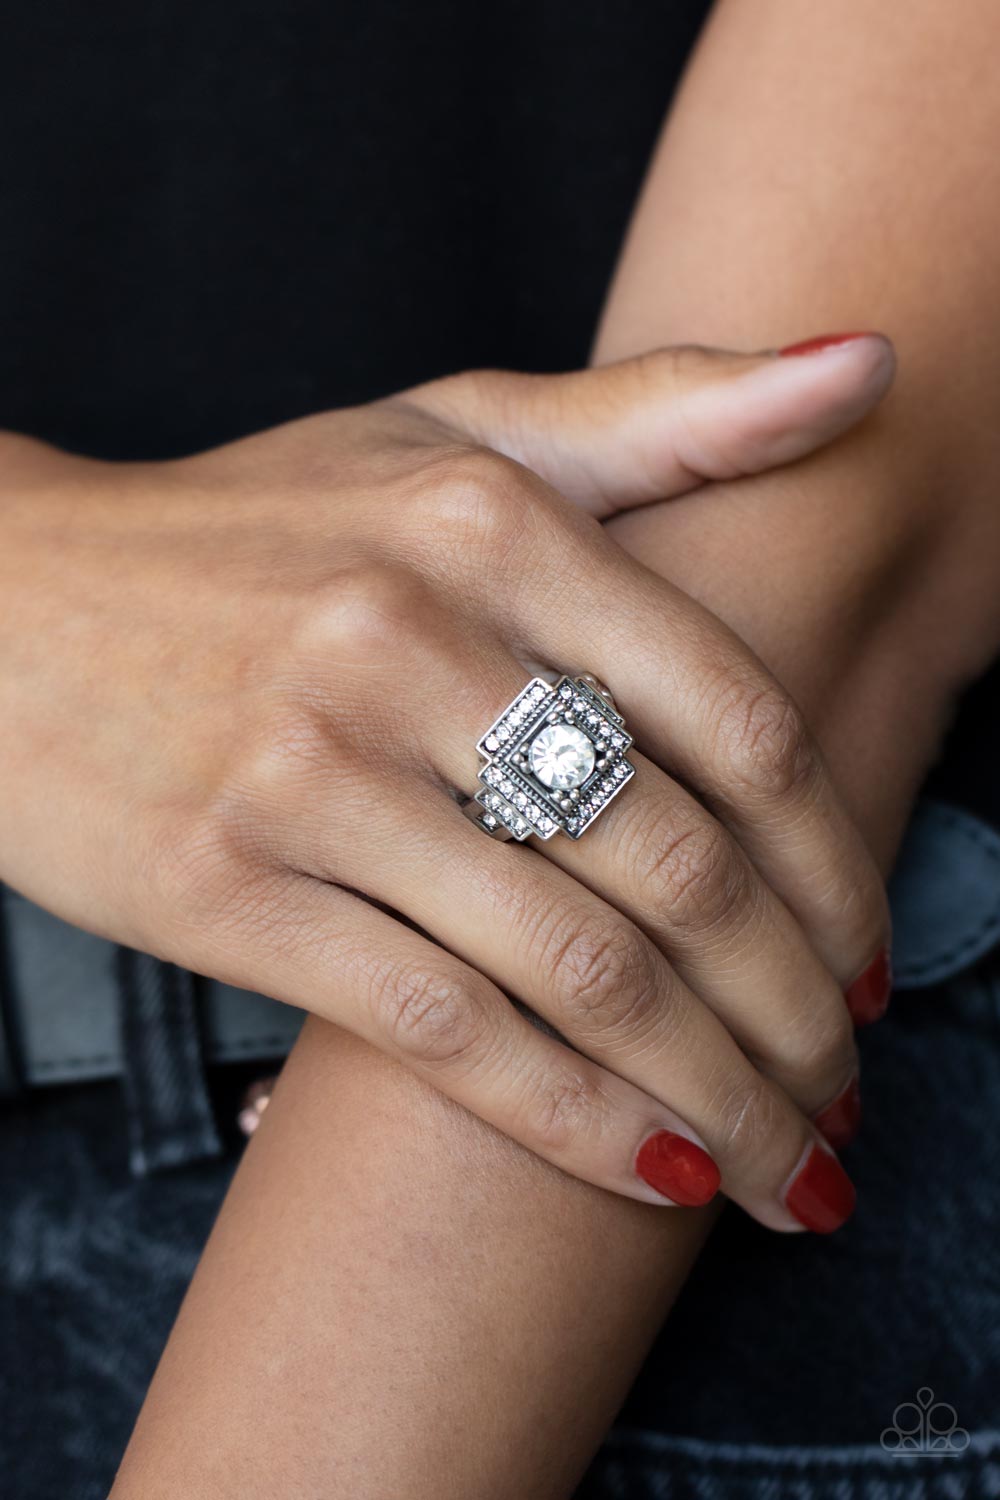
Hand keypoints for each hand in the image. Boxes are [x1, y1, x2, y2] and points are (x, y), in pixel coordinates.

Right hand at [0, 336, 892, 1229]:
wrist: (6, 604)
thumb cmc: (255, 527)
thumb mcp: (451, 433)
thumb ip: (667, 411)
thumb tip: (872, 364)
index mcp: (489, 519)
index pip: (736, 720)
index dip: (837, 864)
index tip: (874, 958)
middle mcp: (409, 638)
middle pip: (679, 866)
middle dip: (797, 1012)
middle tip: (847, 1089)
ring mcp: (313, 771)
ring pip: (579, 974)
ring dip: (718, 1096)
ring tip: (786, 1167)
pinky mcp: (231, 892)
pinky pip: (446, 1033)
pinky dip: (575, 1122)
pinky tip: (656, 1171)